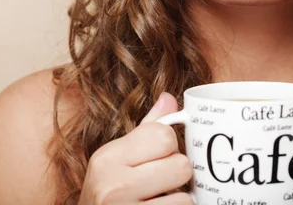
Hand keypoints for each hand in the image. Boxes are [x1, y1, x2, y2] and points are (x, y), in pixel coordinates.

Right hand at [78, 93, 193, 204]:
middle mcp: (113, 186)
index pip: (164, 135)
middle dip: (176, 176)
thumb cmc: (108, 197)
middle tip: (160, 185)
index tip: (157, 159)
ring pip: (185, 198)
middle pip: (180, 165)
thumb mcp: (117, 161)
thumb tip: (169, 98)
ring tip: (158, 203)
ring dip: (178, 202)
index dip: (168, 147)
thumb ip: (145, 131)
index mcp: (107, 158)